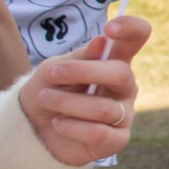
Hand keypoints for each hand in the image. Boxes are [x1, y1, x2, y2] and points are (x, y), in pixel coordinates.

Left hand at [18, 16, 148, 166]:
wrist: (32, 130)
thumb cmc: (48, 92)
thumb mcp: (52, 70)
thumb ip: (77, 59)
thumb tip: (102, 42)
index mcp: (114, 62)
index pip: (137, 38)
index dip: (132, 28)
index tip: (110, 28)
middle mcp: (125, 86)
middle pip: (121, 73)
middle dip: (83, 72)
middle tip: (51, 73)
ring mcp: (124, 113)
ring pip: (102, 107)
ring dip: (66, 102)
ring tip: (44, 99)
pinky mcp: (117, 139)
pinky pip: (99, 132)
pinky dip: (72, 126)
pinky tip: (58, 124)